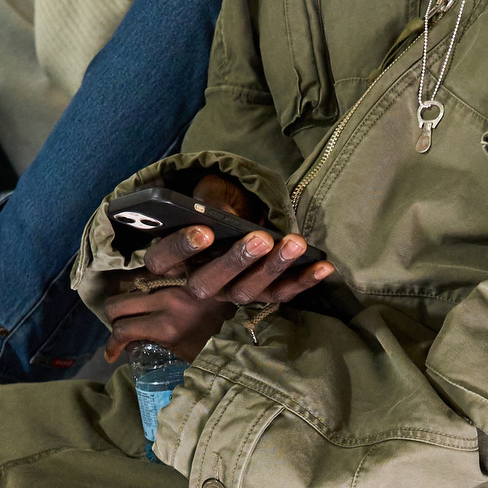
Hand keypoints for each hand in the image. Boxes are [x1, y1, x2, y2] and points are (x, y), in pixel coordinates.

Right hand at [102, 196, 332, 365]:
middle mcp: (199, 281)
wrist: (244, 213)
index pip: (164, 260)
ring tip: (295, 244)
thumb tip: (221, 214)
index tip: (204, 231)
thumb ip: (209, 199)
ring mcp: (231, 292)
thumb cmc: (220, 201)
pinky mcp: (262, 295)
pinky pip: (282, 294)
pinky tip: (323, 265)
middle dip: (236, 262)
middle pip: (209, 283)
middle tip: (260, 238)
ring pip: (247, 291)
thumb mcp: (211, 192)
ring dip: (273, 268)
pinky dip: (304, 281)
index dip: (181, 248)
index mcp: (175, 258)